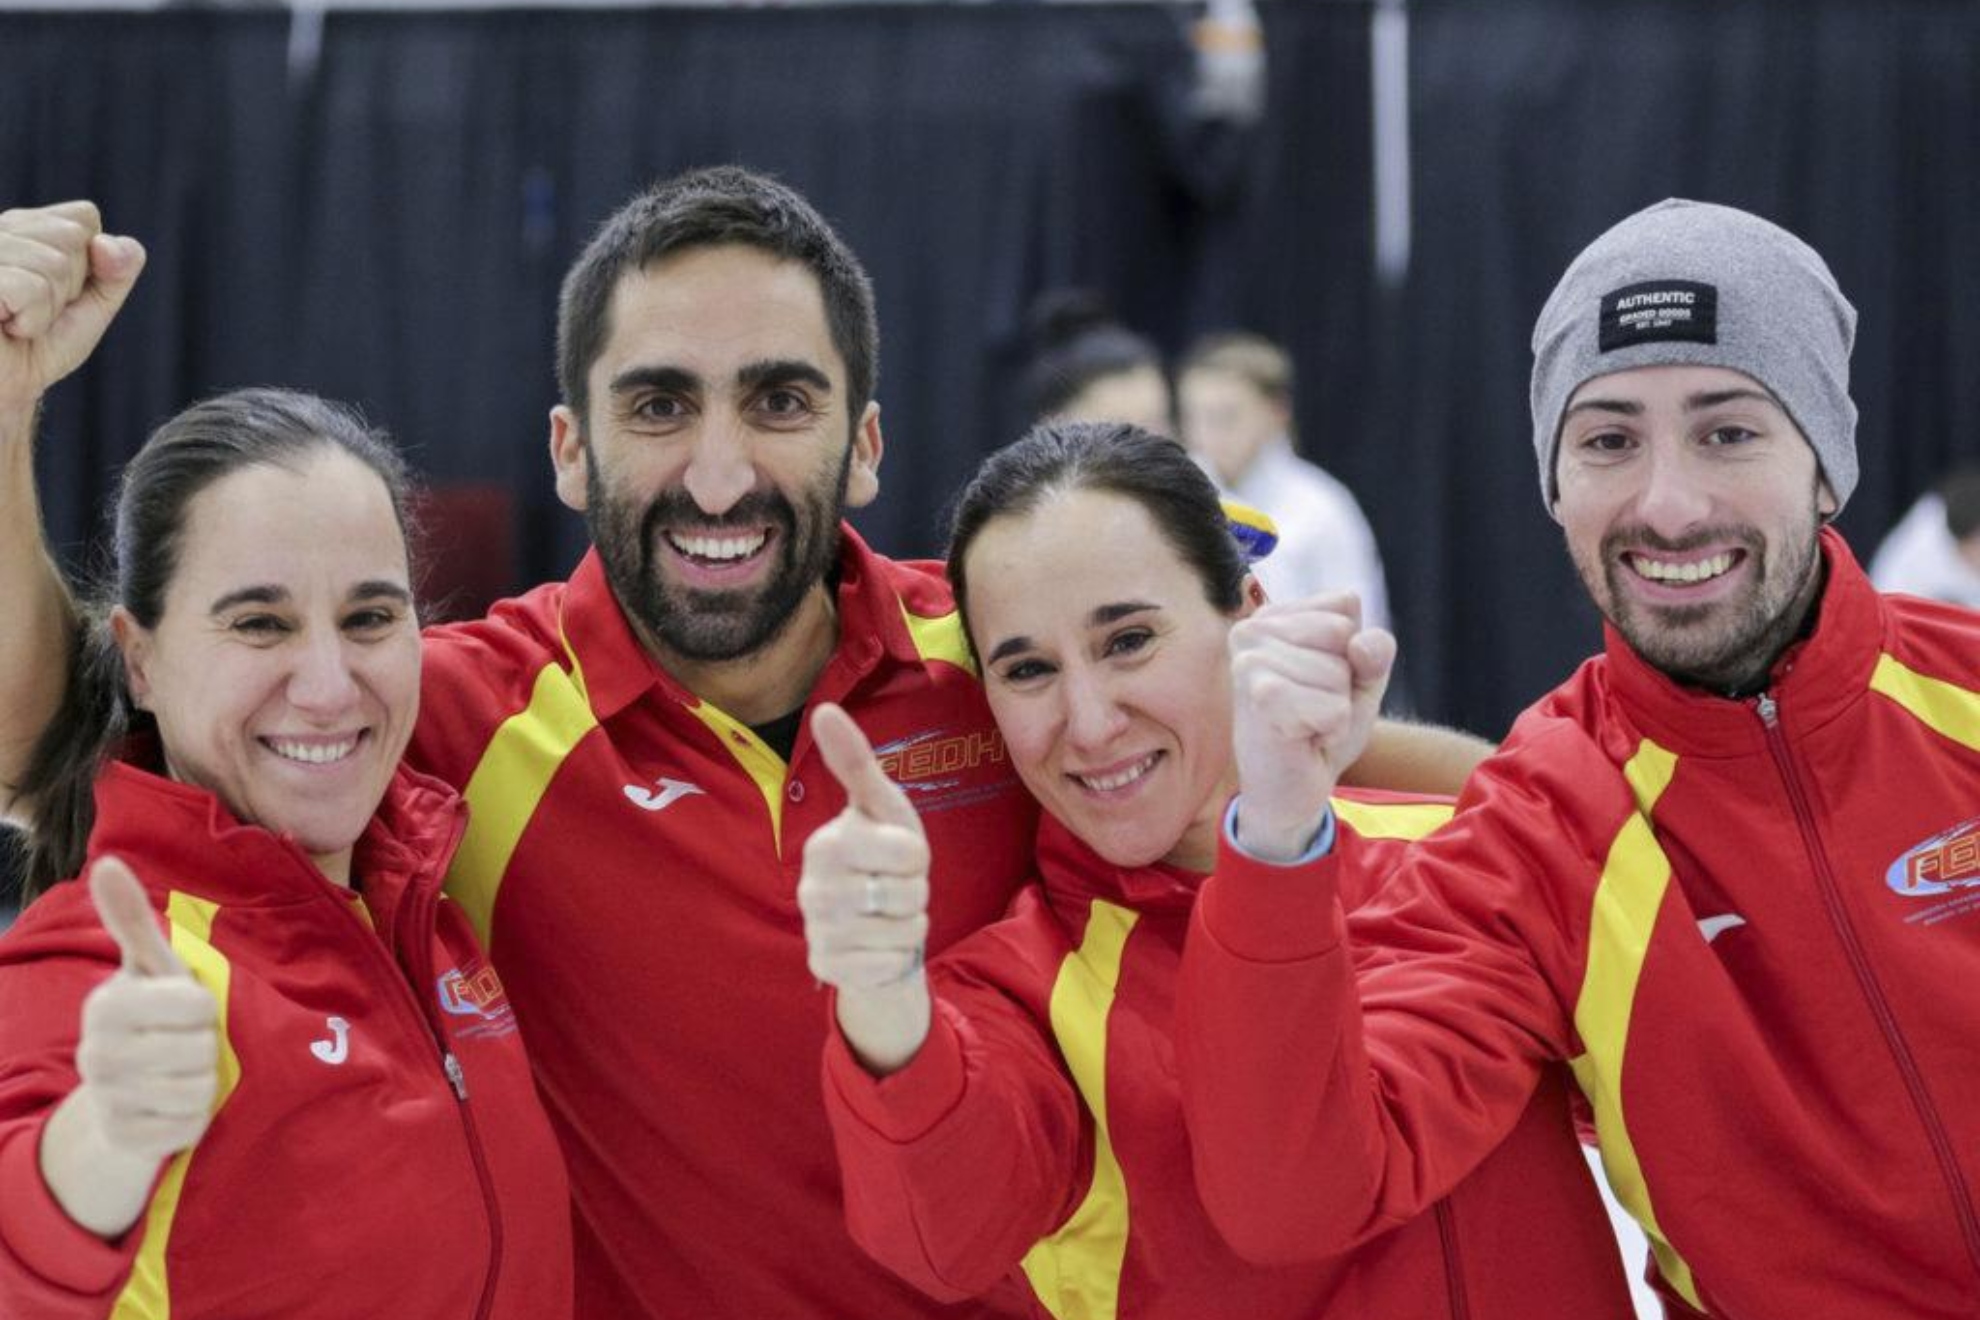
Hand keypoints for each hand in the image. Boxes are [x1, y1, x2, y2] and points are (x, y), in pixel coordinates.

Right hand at [0, 202, 145, 414]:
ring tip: (14, 321)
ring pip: (52, 264)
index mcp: (22, 225)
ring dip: (45, 309)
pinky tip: (3, 325)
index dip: (86, 266)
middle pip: (71, 238)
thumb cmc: (36, 347)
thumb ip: (117, 270)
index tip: (54, 294)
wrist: (1, 390)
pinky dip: (29, 320)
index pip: (83, 218)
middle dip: (66, 288)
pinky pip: (28, 288)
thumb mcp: (91, 306)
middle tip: (32, 313)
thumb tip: (108, 244)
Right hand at [71, 857, 219, 1163]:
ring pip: (198, 1091)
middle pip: (200, 1050)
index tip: (184, 1012)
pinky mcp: (126, 1140)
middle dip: (205, 1047)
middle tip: (184, 1046)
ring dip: (203, 1084)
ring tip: (180, 1074)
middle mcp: (96, 1054)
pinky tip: (171, 1108)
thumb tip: (107, 863)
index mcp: (106, 1006)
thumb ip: (132, 920)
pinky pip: (189, 1127)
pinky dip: (193, 1119)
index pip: (197, 1006)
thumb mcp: (149, 969)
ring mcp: (107, 1101)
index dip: (204, 1009)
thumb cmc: (152, 1016)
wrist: (125, 1093)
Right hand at [799, 704, 931, 991]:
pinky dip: (896, 958)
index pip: (909, 852)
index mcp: (825, 843)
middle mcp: (812, 888)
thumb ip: (856, 763)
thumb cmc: (881, 858)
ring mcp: (817, 932)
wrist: (869, 927)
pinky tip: (876, 946)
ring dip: (909, 925)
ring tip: (885, 916)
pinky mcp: (826, 969)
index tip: (896, 855)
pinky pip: (891, 965)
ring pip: (905, 931)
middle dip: (914, 892)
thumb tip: (825, 710)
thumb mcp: (882, 809)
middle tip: (891, 888)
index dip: (916, 856)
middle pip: (909, 893)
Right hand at [1229, 592, 1395, 860]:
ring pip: (1339, 671)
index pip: (1345, 604)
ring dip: (1335, 709)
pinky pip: (1334, 707)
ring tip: (1305, 724)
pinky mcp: (1261, 697)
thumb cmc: (1320, 727)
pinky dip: (1331, 730)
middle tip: (1312, 708)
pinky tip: (1302, 739)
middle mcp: (1251, 630)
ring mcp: (1250, 661)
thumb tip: (1361, 646)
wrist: (1289, 789)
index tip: (1322, 681)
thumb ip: (1374, 649)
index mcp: (1271, 616)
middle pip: (1343, 634)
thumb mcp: (1360, 679)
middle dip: (1343, 680)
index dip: (1351, 650)